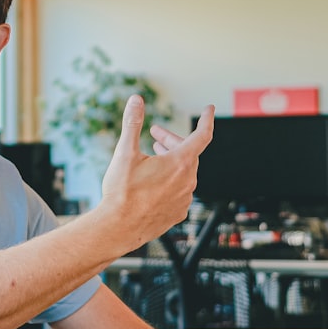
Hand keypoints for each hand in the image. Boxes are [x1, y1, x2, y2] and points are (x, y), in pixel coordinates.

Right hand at [97, 95, 213, 249]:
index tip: (209, 110)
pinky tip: (154, 182)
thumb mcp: (124, 152)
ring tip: (154, 157)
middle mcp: (187, 181)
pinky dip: (171, 180)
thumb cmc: (122, 192)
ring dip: (172, 161)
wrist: (118, 228)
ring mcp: (184, 199)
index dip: (207, 120)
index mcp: (179, 163)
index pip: (202, 135)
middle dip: (173, 141)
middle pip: (188, 153)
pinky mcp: (178, 213)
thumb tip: (136, 100)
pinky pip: (180, 190)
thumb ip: (132, 123)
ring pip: (184, 172)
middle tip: (155, 136)